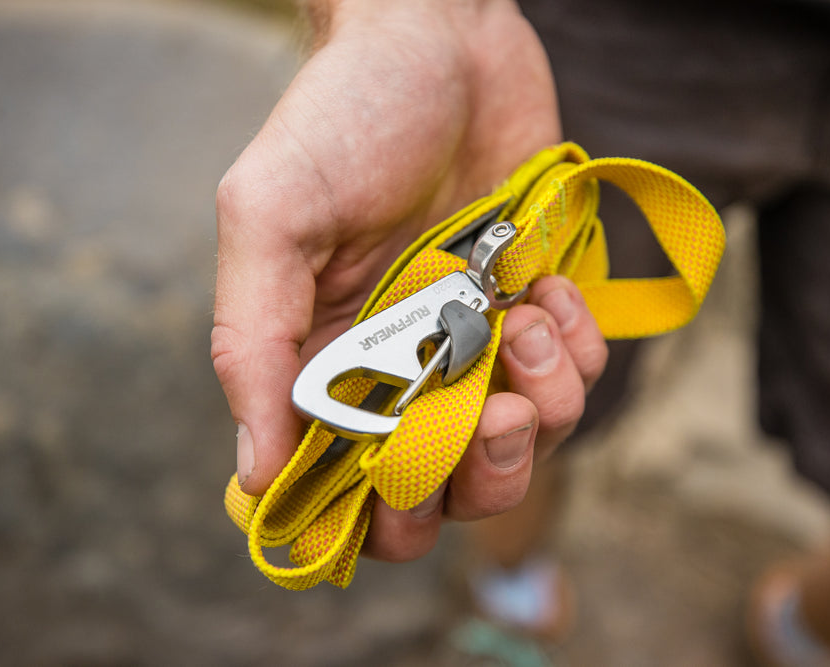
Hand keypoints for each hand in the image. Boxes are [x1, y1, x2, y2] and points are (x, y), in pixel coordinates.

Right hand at [212, 0, 605, 559]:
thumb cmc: (345, 116)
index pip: (342, 492)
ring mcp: (471, 349)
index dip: (378, 514)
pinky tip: (551, 292)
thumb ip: (252, 343)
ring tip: (528, 322)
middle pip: (443, 497)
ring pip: (518, 452)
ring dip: (541, 407)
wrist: (444, 38)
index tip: (408, 478)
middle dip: (478, 475)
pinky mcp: (531, 315)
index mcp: (320, 365)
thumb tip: (252, 472)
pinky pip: (573, 385)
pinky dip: (577, 354)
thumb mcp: (271, 217)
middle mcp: (397, 372)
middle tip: (493, 412)